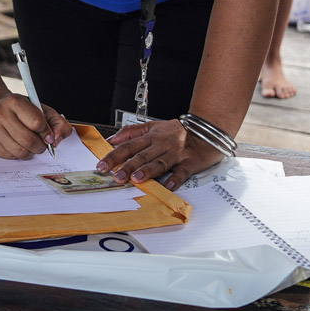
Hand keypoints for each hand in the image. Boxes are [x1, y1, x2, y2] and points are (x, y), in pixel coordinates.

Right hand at [0, 94, 71, 159]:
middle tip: (42, 144)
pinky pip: (10, 157)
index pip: (36, 122)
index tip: (48, 135)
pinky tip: (18, 145)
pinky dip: (19, 154)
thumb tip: (56, 140)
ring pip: (19, 151)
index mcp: (15, 101)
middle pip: (28, 140)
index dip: (47, 132)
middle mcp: (0, 113)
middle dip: (40, 146)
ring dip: (30, 152)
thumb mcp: (43, 110)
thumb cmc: (22, 110)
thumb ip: (58, 123)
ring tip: (31, 145)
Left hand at [99, 119, 220, 187]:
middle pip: (142, 155)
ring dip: (147, 170)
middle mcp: (162, 144)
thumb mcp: (153, 126)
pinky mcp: (191, 161)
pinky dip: (175, 178)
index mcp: (152, 136)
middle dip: (127, 166)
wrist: (207, 129)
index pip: (128, 146)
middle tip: (115, 176)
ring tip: (136, 179)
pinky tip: (168, 185)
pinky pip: (182, 170)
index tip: (102, 165)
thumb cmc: (178, 131)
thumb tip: (112, 139)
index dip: (114, 156)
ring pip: (160, 162)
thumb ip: (132, 132)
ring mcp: (177, 153)